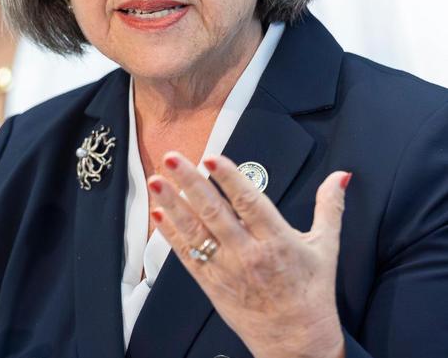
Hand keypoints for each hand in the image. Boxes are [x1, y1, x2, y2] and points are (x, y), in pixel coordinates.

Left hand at [149, 153, 349, 357]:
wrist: (296, 342)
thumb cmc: (311, 294)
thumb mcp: (326, 248)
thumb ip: (330, 208)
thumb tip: (339, 177)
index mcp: (278, 242)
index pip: (250, 203)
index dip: (230, 179)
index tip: (212, 159)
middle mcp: (248, 254)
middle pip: (215, 212)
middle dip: (191, 183)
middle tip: (173, 159)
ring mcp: (226, 269)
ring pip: (195, 231)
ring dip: (173, 204)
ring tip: (157, 180)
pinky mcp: (210, 282)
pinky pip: (186, 255)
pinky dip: (170, 234)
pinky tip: (158, 214)